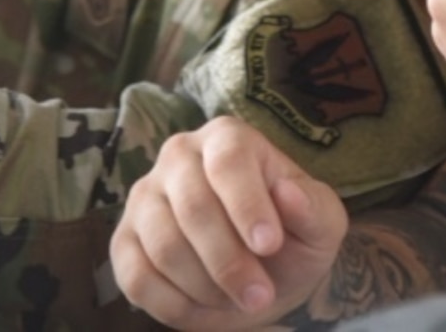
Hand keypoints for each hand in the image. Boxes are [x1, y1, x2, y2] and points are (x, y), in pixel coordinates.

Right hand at [111, 116, 347, 329]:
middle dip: (229, 261)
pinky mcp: (124, 240)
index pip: (228, 160)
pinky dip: (173, 304)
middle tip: (260, 297)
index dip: (247, 205)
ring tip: (239, 301)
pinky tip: (205, 308)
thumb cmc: (292, 238)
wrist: (260, 273)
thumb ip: (313, 208)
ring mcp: (144, 197)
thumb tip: (288, 191)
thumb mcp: (321, 225)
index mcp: (228, 138)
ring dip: (206, 286)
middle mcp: (178, 156)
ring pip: (163, 245)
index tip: (269, 246)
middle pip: (193, 206)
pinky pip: (135, 277)